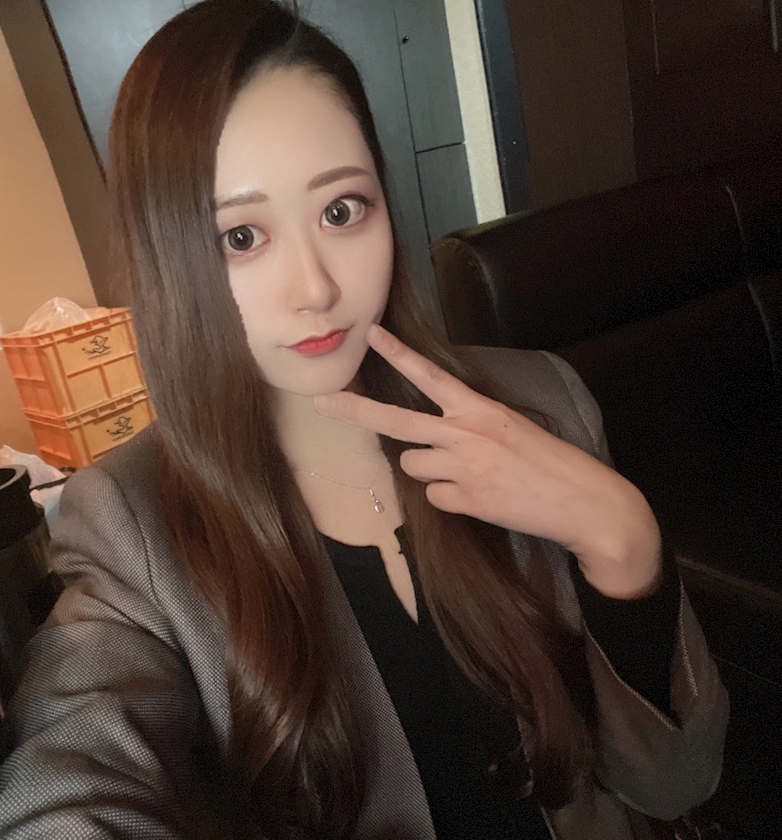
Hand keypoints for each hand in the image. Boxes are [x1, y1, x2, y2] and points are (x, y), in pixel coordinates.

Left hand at [314, 325, 661, 597]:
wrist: (584, 503)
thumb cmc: (552, 462)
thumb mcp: (512, 428)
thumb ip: (470, 426)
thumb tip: (433, 439)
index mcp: (481, 409)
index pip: (431, 376)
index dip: (399, 354)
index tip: (371, 334)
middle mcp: (466, 434)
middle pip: (396, 423)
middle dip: (355, 410)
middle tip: (323, 402)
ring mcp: (463, 468)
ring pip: (413, 466)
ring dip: (429, 471)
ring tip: (468, 475)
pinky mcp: (467, 501)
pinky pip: (434, 498)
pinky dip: (451, 499)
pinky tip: (481, 498)